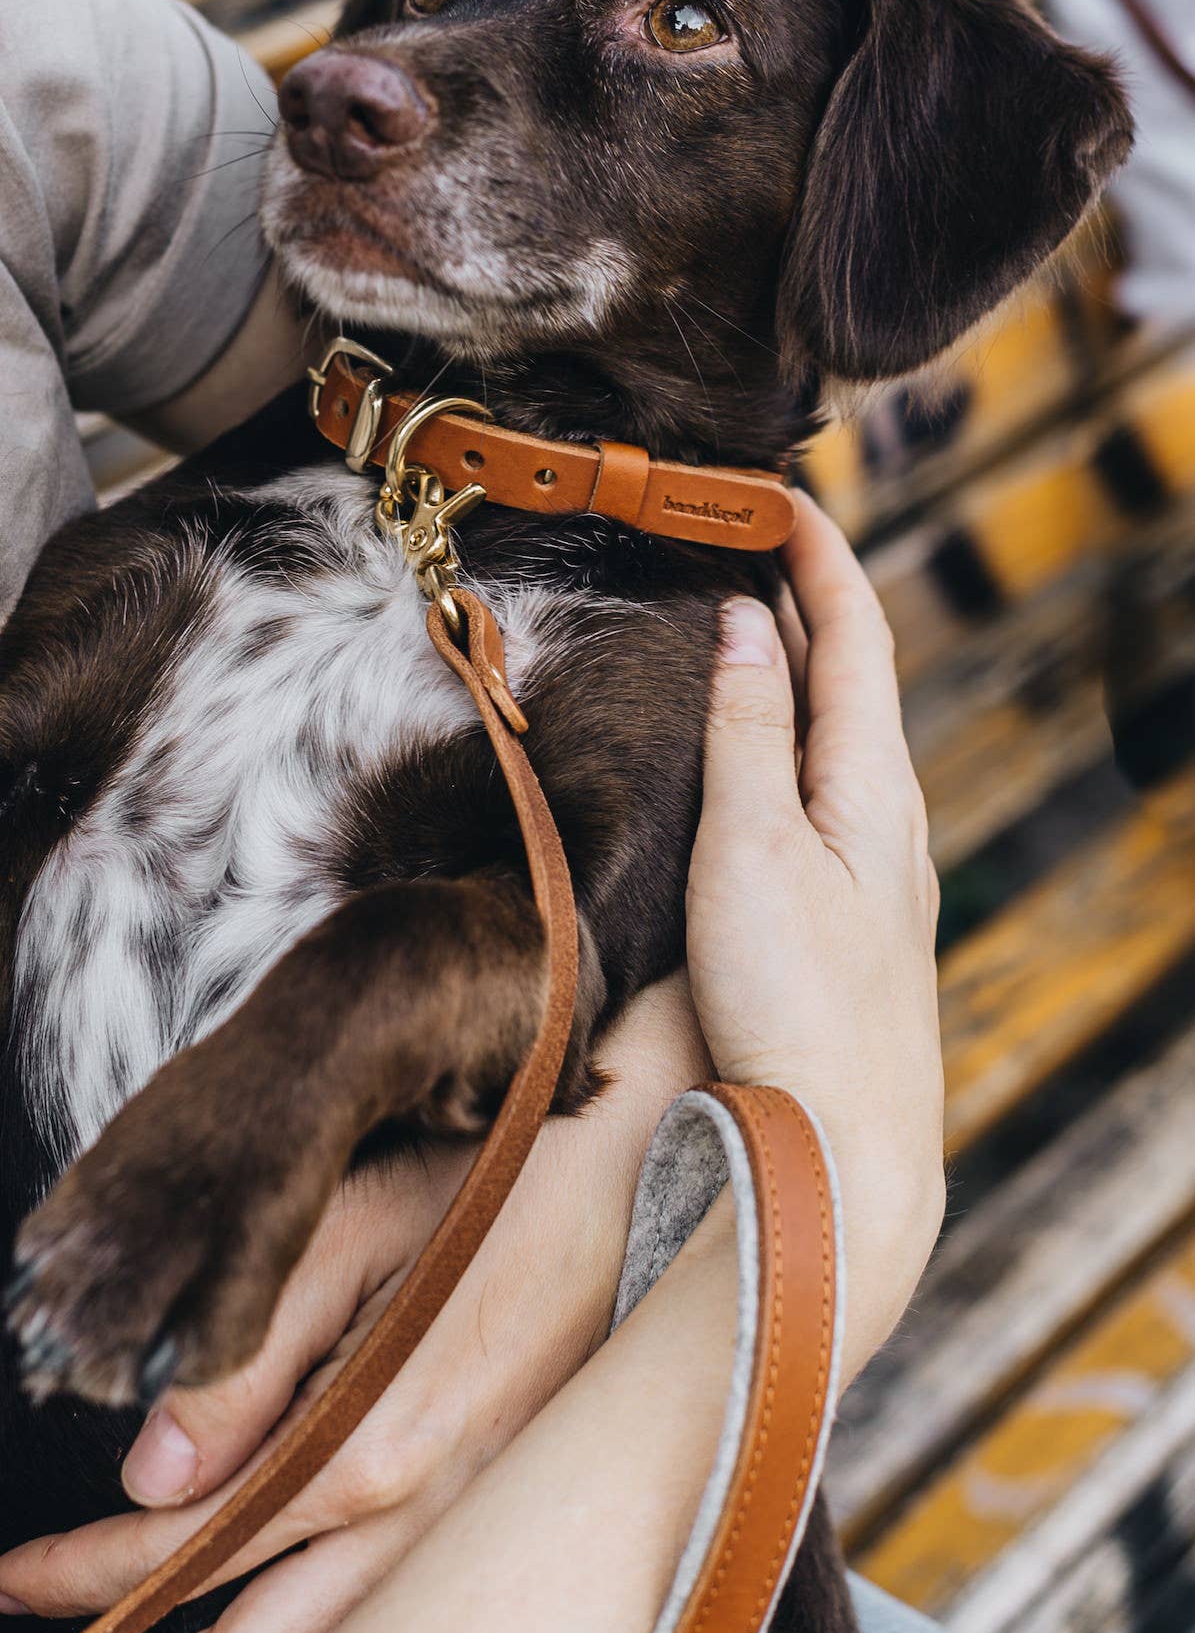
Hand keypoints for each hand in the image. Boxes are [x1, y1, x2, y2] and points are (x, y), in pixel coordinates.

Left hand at [0, 986, 704, 1632]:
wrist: (652, 1184)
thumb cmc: (494, 1187)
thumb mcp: (352, 1231)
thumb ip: (246, 1355)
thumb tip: (148, 1475)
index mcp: (370, 1445)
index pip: (192, 1545)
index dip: (86, 1575)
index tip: (9, 1583)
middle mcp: (422, 1520)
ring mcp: (471, 1535)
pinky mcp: (502, 1523)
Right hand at [688, 490, 943, 1375]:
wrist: (846, 1142)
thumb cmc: (793, 999)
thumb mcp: (755, 846)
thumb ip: (749, 732)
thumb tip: (743, 623)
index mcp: (871, 780)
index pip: (852, 631)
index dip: (816, 552)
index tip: (773, 490)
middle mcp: (889, 813)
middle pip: (854, 672)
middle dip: (804, 593)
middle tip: (745, 535)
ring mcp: (880, 867)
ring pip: (843, 729)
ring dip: (799, 662)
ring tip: (746, 619)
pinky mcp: (855, 913)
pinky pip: (828, 783)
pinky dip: (793, 730)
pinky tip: (763, 752)